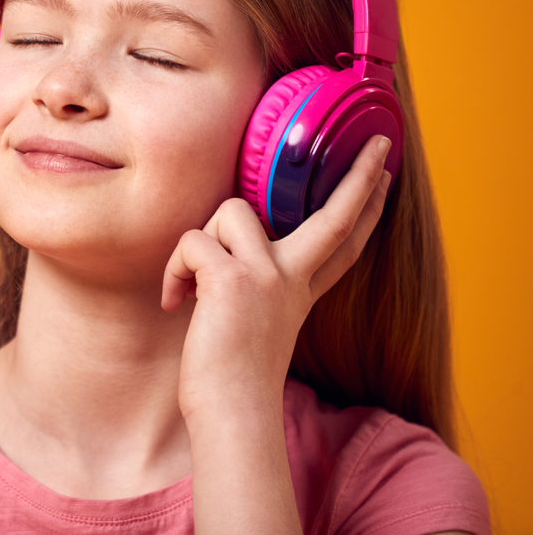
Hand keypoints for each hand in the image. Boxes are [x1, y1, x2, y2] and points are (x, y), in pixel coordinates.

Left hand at [161, 135, 392, 422]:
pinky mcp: (233, 278)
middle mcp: (291, 278)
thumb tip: (217, 248)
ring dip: (198, 243)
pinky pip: (192, 241)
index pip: (341, 241)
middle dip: (359, 179)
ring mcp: (267, 276)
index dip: (364, 208)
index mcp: (299, 290)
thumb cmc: (228, 375)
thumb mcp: (252, 322)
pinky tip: (173, 302)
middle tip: (378, 147)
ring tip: (189, 286)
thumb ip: (253, 285)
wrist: (230, 411)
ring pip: (230, 210)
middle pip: (334, 218)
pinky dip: (173, 270)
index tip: (385, 174)